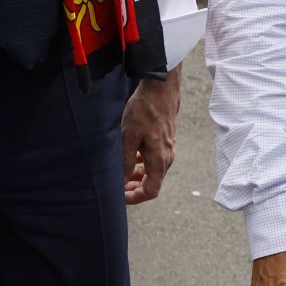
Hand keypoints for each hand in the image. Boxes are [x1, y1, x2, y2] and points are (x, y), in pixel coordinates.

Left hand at [120, 68, 180, 204]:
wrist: (161, 88)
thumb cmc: (144, 111)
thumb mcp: (128, 137)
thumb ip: (125, 162)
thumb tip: (121, 182)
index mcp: (160, 160)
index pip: (151, 191)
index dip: (134, 198)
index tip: (119, 196)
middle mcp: (167, 157)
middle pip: (152, 183)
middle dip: (134, 188)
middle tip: (117, 187)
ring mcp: (168, 148)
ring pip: (152, 171)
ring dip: (137, 176)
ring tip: (121, 173)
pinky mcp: (165, 140)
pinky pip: (154, 159)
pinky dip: (141, 163)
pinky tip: (130, 157)